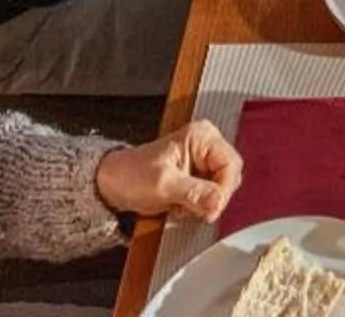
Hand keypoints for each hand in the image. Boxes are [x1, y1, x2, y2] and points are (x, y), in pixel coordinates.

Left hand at [93, 119, 243, 221]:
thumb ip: (193, 192)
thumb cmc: (131, 174)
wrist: (113, 183)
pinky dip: (199, 206)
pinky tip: (182, 206)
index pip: (230, 164)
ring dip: (205, 204)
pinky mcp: (198, 177)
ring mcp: (203, 162)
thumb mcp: (163, 184)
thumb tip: (217, 201)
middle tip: (192, 207)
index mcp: (201, 136)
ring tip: (182, 205)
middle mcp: (206, 145)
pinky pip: (211, 196)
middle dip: (212, 198)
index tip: (211, 209)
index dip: (223, 190)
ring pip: (221, 189)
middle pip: (229, 177)